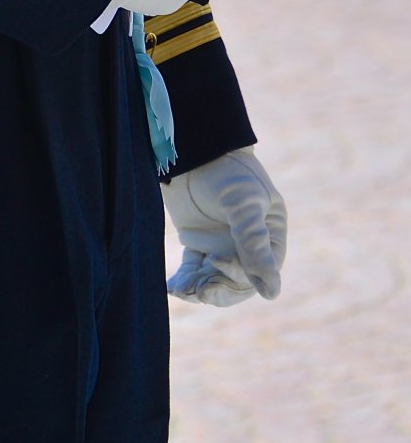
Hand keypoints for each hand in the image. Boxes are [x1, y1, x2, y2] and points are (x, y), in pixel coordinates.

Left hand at [165, 147, 286, 306]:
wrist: (192, 149)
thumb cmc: (225, 171)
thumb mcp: (243, 204)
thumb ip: (253, 243)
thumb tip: (271, 293)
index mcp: (270, 236)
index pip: (259, 271)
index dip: (238, 276)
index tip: (215, 261)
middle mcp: (248, 246)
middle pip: (236, 284)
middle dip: (218, 291)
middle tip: (198, 292)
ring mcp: (222, 245)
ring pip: (214, 281)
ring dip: (198, 289)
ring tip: (181, 289)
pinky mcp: (199, 243)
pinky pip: (194, 272)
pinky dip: (184, 281)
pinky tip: (171, 286)